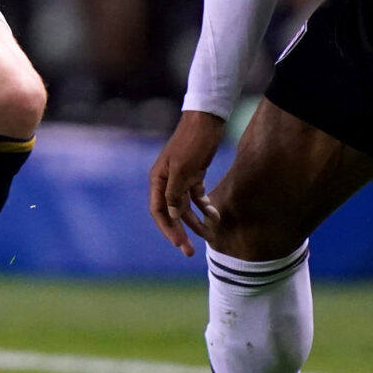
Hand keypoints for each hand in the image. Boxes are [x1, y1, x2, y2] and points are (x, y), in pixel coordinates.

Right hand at [149, 111, 225, 255]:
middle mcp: (166, 182)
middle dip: (180, 232)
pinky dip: (204, 207)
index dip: (167, 230)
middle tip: (189, 252)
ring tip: (209, 235)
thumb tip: (171, 216)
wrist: (207, 120)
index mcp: (158, 180)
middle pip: (171, 213)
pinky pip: (197, 198)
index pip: (158, 212)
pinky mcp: (194, 176)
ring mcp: (180, 179)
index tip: (180, 244)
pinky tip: (214, 216)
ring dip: (195, 222)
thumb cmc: (192, 142)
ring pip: (185, 208)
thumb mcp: (182, 169)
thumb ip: (174, 193)